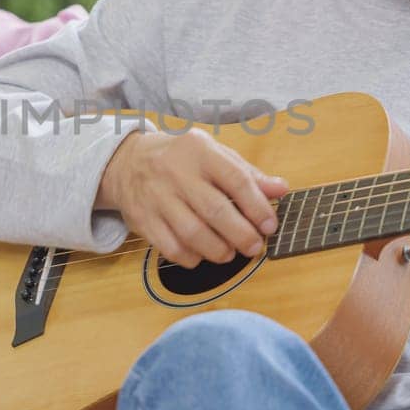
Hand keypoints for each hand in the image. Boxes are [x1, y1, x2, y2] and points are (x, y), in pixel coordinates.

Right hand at [96, 128, 287, 267]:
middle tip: (255, 247)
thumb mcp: (214, 154)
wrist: (128, 162)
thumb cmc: (182, 159)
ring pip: (192, 234)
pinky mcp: (143, 220)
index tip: (270, 226)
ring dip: (218, 250)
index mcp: (200, 151)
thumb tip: (281, 189)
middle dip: (241, 235)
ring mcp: (157, 197)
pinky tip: (202, 255)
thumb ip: (248, 173)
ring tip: (230, 253)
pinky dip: (192, 258)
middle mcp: (177, 173)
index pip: (236, 180)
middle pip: (215, 211)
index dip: (257, 207)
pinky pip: (171, 248)